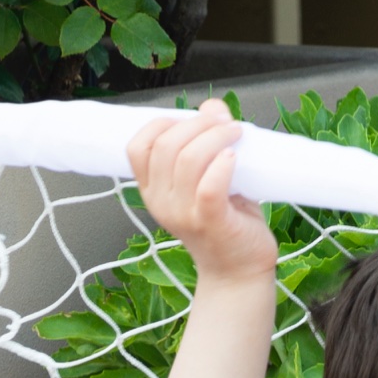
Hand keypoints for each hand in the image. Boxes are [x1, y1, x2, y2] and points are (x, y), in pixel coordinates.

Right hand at [127, 100, 278, 287]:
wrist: (238, 271)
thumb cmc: (226, 223)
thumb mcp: (209, 178)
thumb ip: (206, 142)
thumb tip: (213, 106)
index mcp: (153, 190)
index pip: (138, 146)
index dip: (163, 123)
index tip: (192, 120)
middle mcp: (161, 202)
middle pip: (166, 145)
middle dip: (198, 124)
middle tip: (225, 124)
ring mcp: (183, 214)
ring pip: (188, 159)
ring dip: (215, 136)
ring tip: (236, 134)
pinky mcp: (210, 222)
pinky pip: (208, 186)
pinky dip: (222, 165)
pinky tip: (234, 158)